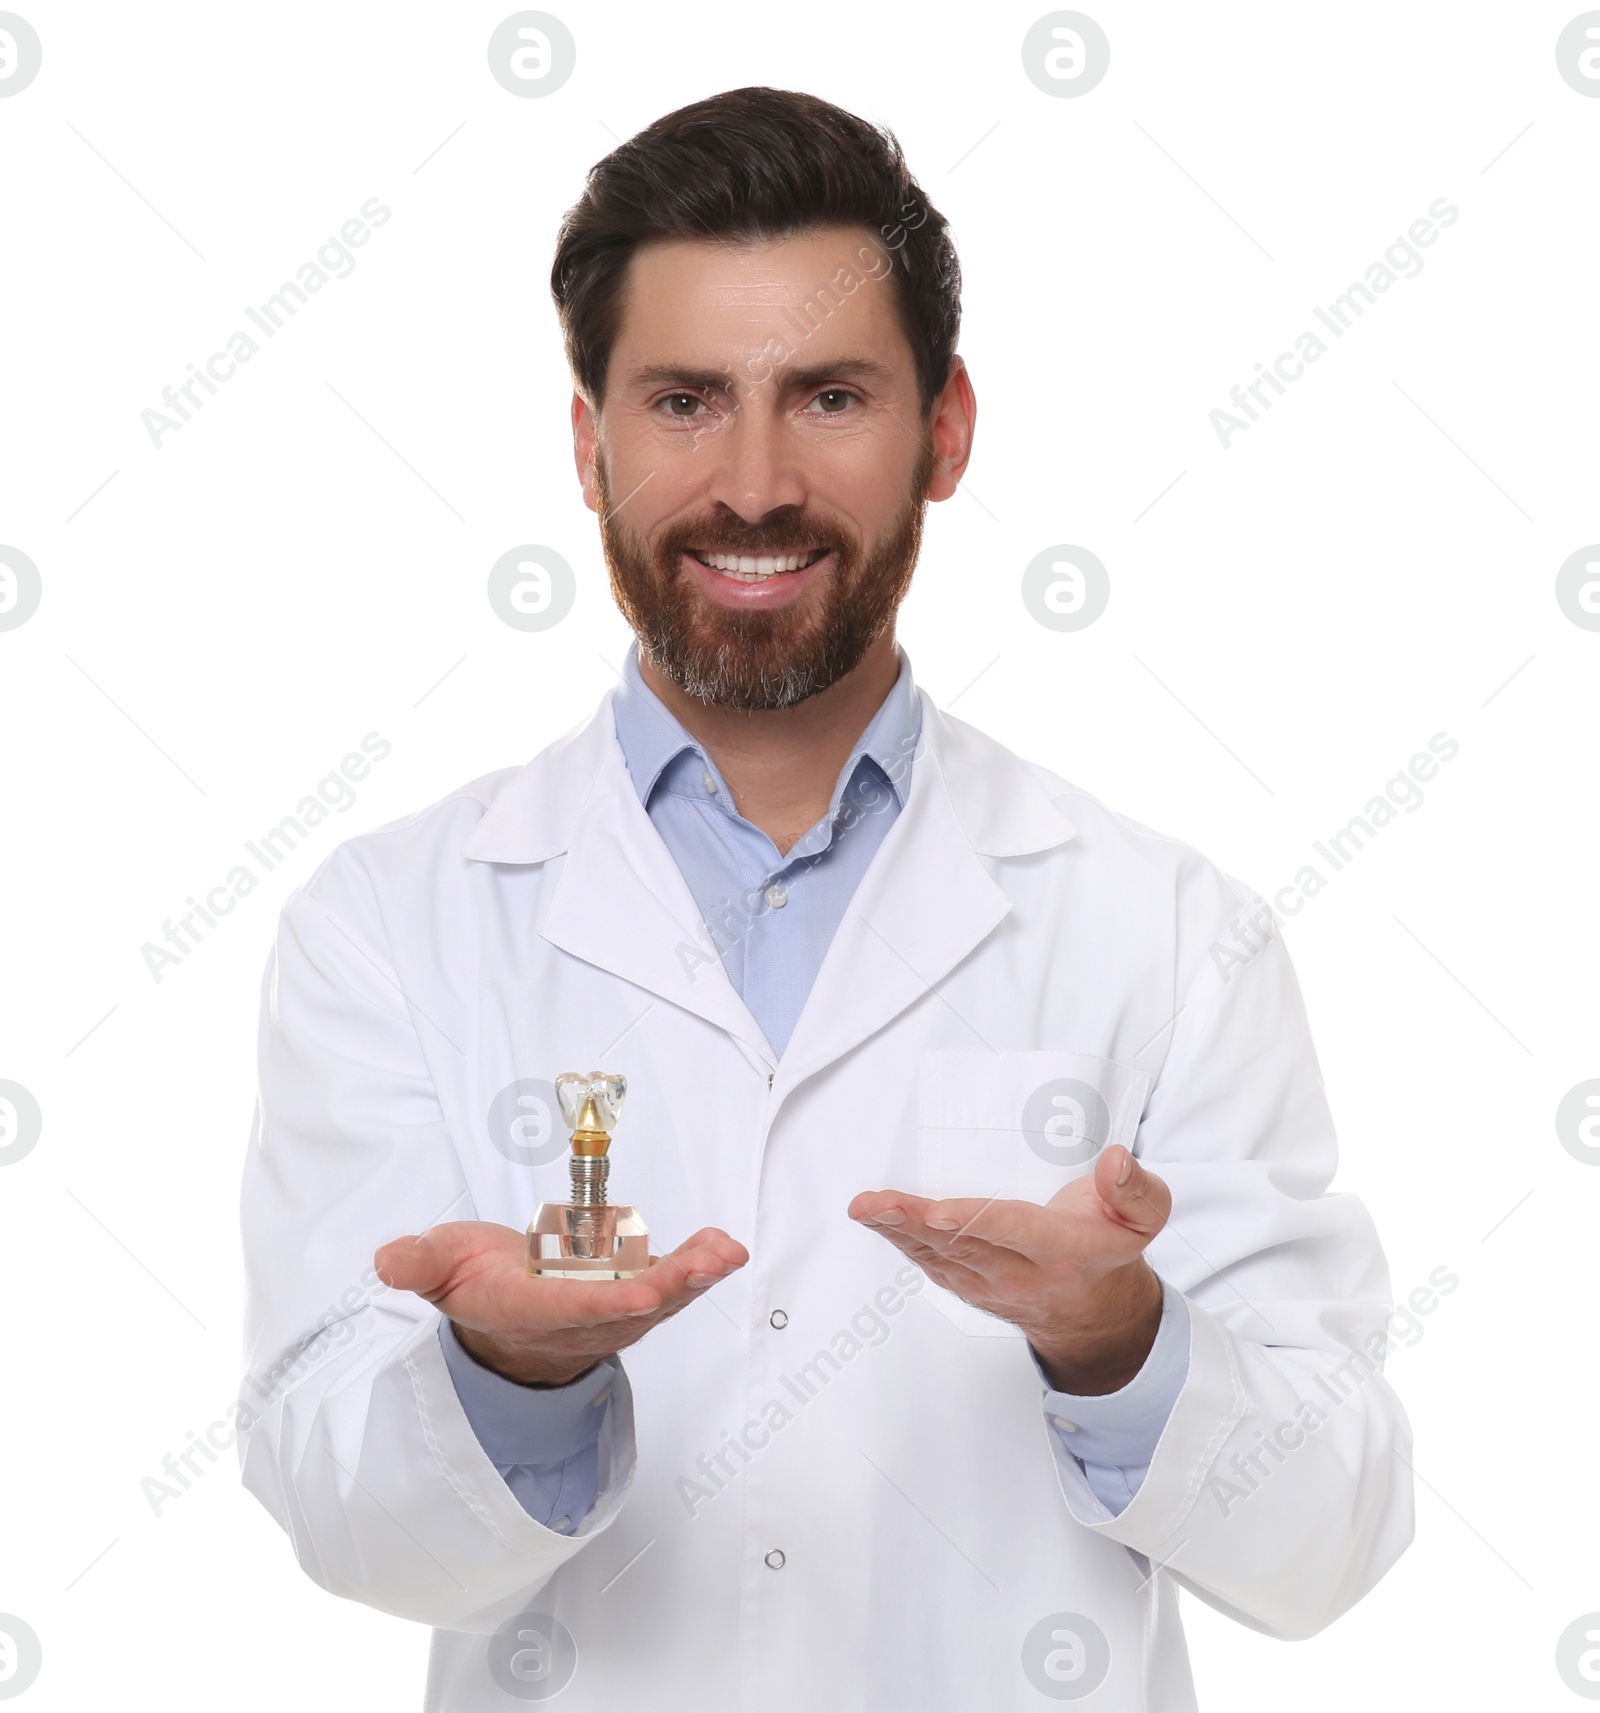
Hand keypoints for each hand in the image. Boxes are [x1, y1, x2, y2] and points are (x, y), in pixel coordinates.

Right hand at [374, 1221, 748, 1386]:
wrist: (509, 1325)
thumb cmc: (481, 1286)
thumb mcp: (439, 1268)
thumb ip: (419, 1263)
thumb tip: (388, 1260)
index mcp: (530, 1310)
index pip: (571, 1309)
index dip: (608, 1303)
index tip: (641, 1293)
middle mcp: (580, 1319)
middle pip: (629, 1306)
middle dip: (669, 1286)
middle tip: (703, 1264)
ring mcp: (614, 1313)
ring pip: (660, 1299)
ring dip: (695, 1276)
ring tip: (724, 1252)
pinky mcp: (637, 1299)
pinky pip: (672, 1286)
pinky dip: (700, 1266)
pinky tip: (723, 1247)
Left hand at [848, 1144, 1168, 1394]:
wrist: (1093, 1309)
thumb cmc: (1107, 1245)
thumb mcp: (1144, 1217)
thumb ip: (1135, 1189)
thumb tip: (1115, 1159)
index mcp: (1061, 1251)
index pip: (1013, 1232)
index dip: (973, 1220)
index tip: (938, 1210)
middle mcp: (1019, 1274)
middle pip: (959, 1244)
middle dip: (912, 1222)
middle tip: (873, 1203)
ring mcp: (987, 1284)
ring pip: (936, 1255)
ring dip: (896, 1230)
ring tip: (865, 1207)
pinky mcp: (965, 1283)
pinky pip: (929, 1261)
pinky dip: (900, 1240)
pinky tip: (877, 1219)